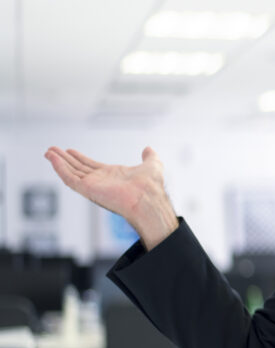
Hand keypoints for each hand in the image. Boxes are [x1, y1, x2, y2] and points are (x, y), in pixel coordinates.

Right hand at [43, 146, 178, 249]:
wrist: (148, 197)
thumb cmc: (151, 186)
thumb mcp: (152, 165)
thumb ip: (149, 157)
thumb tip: (149, 149)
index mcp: (112, 176)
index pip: (91, 166)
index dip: (80, 158)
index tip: (70, 151)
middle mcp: (101, 181)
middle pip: (78, 168)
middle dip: (65, 159)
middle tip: (52, 149)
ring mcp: (93, 186)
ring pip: (71, 172)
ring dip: (58, 162)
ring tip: (48, 152)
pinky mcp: (88, 189)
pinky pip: (70, 178)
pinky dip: (60, 168)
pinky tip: (53, 159)